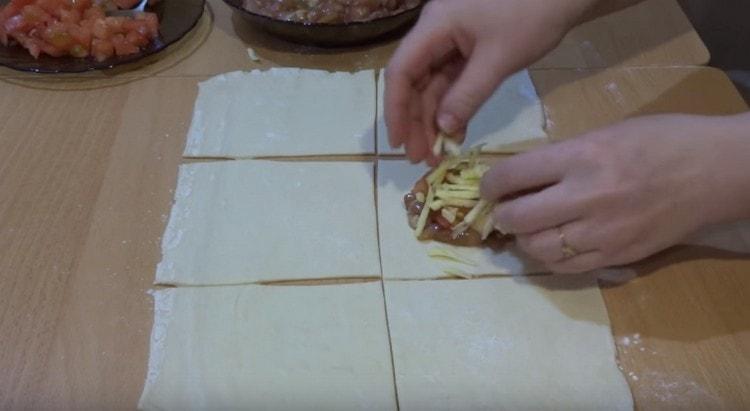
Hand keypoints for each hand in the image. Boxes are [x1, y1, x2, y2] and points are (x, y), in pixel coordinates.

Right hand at [384, 0, 592, 163]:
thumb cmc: (531, 16)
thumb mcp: (498, 59)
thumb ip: (468, 95)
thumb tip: (443, 129)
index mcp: (434, 26)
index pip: (401, 71)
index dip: (396, 110)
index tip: (398, 143)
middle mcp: (436, 33)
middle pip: (414, 82)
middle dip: (416, 121)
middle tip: (420, 158)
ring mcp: (452, 41)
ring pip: (433, 86)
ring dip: (434, 120)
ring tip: (437, 153)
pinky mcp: (470, 49)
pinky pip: (453, 82)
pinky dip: (454, 107)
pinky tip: (456, 134)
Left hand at [480, 114, 749, 272]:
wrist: (715, 171)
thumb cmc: (661, 140)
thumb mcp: (604, 133)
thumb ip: (561, 156)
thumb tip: (520, 176)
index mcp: (582, 157)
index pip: (513, 175)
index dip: (490, 183)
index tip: (489, 186)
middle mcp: (587, 197)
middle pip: (517, 218)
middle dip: (500, 215)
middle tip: (504, 210)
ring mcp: (603, 233)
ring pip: (537, 248)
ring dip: (523, 239)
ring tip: (529, 228)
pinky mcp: (618, 257)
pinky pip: (565, 268)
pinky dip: (549, 258)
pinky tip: (554, 244)